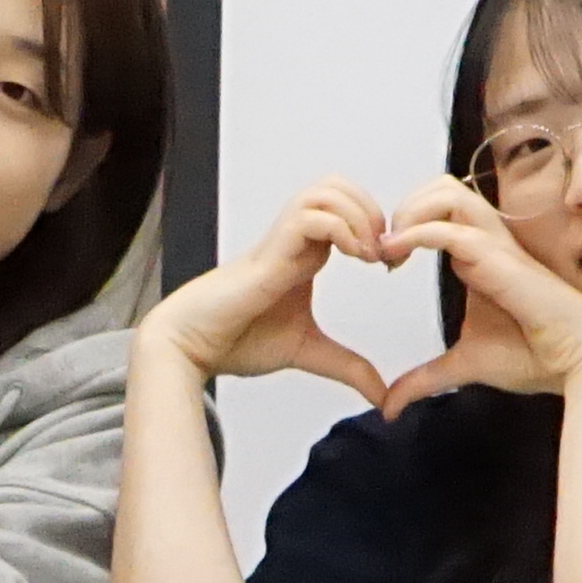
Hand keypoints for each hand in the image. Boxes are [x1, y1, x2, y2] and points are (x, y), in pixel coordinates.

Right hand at [137, 182, 396, 405]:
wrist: (192, 346)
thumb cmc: (237, 339)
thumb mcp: (308, 351)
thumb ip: (347, 367)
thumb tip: (382, 396)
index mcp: (305, 253)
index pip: (347, 208)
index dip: (376, 225)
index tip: (389, 263)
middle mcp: (295, 238)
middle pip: (339, 186)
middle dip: (372, 209)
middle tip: (383, 252)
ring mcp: (282, 240)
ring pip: (326, 190)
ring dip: (359, 215)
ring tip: (369, 254)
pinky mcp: (271, 251)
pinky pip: (311, 216)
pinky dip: (341, 228)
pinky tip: (353, 257)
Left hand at [374, 179, 581, 410]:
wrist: (578, 363)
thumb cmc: (534, 357)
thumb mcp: (463, 366)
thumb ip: (424, 379)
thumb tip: (390, 407)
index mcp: (479, 256)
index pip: (439, 210)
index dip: (406, 223)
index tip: (384, 262)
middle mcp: (487, 241)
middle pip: (441, 187)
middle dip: (404, 205)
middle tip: (384, 248)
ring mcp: (494, 245)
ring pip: (447, 192)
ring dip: (410, 211)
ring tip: (390, 248)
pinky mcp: (498, 258)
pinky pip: (449, 228)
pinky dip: (416, 233)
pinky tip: (396, 255)